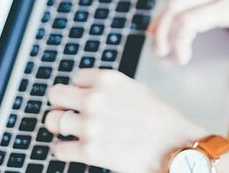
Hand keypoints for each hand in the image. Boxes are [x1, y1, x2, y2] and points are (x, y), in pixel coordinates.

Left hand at [45, 69, 206, 172]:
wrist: (174, 145)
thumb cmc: (161, 119)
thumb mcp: (135, 90)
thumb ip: (110, 89)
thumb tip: (89, 93)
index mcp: (108, 80)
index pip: (75, 77)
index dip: (80, 89)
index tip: (83, 97)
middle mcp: (95, 99)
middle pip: (55, 95)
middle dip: (61, 104)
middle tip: (68, 112)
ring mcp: (89, 125)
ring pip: (53, 121)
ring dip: (61, 126)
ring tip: (72, 131)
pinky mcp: (89, 151)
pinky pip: (59, 148)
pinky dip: (65, 150)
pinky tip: (77, 149)